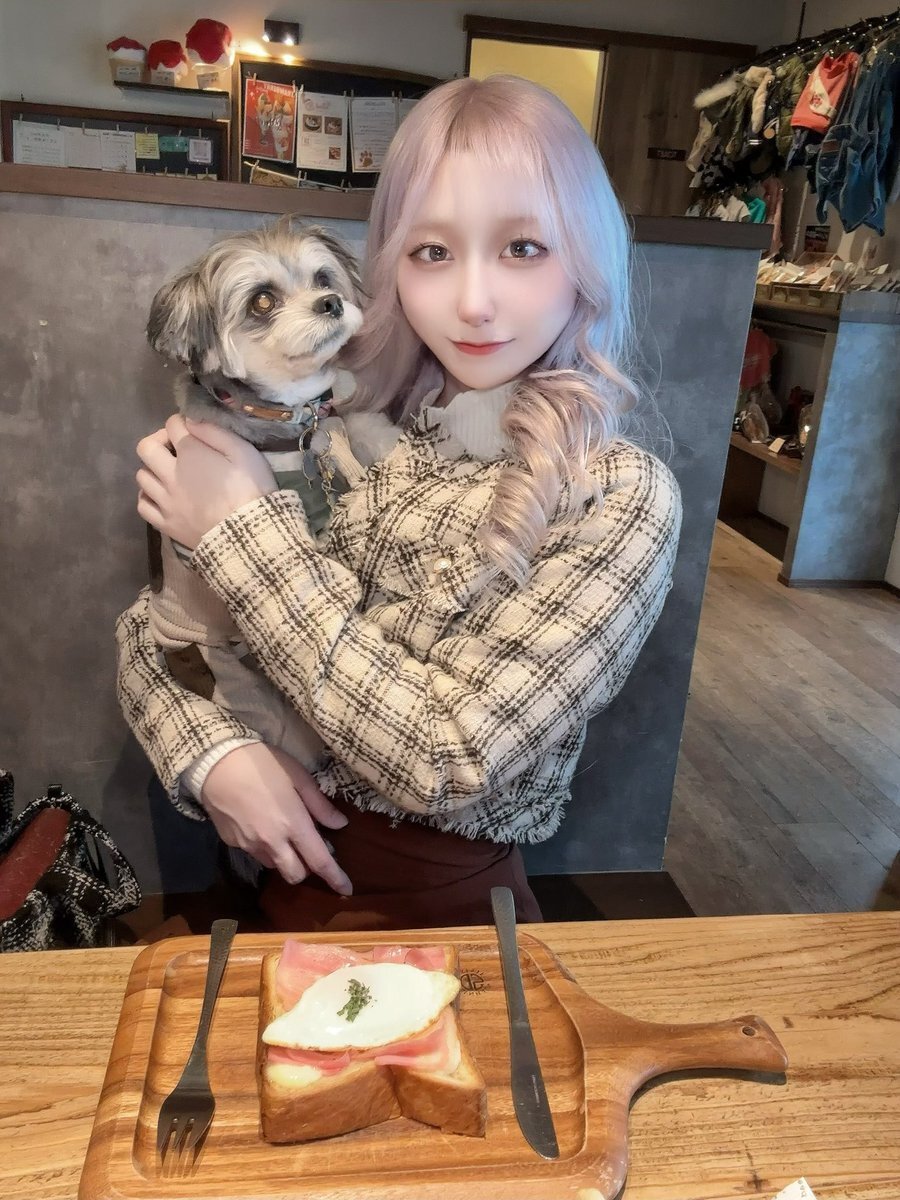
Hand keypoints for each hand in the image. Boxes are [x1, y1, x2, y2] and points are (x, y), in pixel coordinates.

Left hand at [135, 414, 275, 549]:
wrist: (248, 535)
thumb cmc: (251, 490)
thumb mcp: (244, 453)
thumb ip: (216, 432)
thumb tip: (191, 420)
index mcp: (190, 453)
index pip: (172, 425)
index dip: (181, 422)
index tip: (192, 429)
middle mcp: (170, 474)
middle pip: (146, 448)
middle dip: (158, 441)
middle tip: (175, 448)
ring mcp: (165, 500)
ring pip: (142, 476)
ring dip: (153, 469)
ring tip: (169, 474)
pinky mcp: (165, 523)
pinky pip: (143, 505)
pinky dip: (148, 497)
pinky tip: (161, 496)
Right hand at [200, 743, 352, 893]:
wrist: (215, 762)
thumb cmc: (262, 763)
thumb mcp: (298, 776)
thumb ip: (320, 805)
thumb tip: (340, 824)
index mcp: (293, 824)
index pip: (319, 862)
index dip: (335, 878)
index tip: (347, 889)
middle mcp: (272, 842)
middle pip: (295, 875)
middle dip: (306, 868)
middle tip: (308, 847)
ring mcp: (249, 845)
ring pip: (274, 865)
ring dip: (284, 857)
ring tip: (281, 831)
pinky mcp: (232, 843)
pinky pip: (255, 853)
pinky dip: (264, 846)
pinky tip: (259, 822)